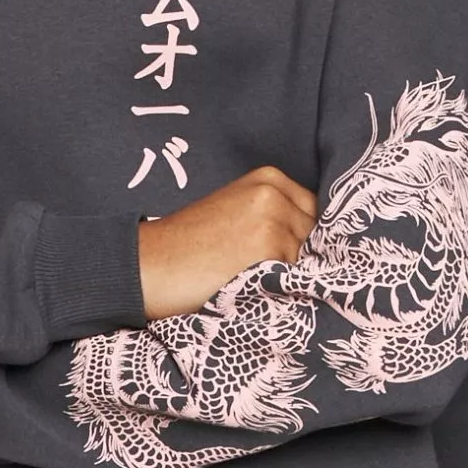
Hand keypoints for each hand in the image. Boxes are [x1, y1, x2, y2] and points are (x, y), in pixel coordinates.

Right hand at [138, 167, 317, 319]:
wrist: (150, 265)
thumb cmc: (188, 246)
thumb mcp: (235, 211)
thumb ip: (273, 215)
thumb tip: (317, 243)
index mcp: (268, 178)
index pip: (314, 212)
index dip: (302, 238)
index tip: (281, 255)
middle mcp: (275, 193)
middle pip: (315, 235)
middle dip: (299, 256)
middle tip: (261, 271)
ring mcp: (274, 221)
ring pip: (307, 259)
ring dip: (290, 274)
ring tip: (251, 278)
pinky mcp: (270, 251)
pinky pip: (295, 277)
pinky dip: (281, 288)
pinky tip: (252, 288)